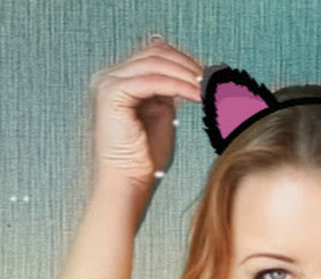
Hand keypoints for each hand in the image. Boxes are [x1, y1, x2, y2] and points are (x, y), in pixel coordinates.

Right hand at [89, 37, 202, 191]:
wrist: (128, 182)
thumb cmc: (145, 159)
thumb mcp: (162, 117)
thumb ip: (169, 94)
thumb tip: (189, 75)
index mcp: (119, 81)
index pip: (155, 56)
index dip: (184, 62)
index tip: (210, 76)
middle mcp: (109, 77)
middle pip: (155, 53)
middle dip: (188, 65)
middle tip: (213, 79)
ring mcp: (107, 83)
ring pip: (155, 63)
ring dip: (187, 74)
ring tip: (209, 87)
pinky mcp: (112, 94)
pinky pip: (153, 81)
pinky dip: (179, 85)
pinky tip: (197, 95)